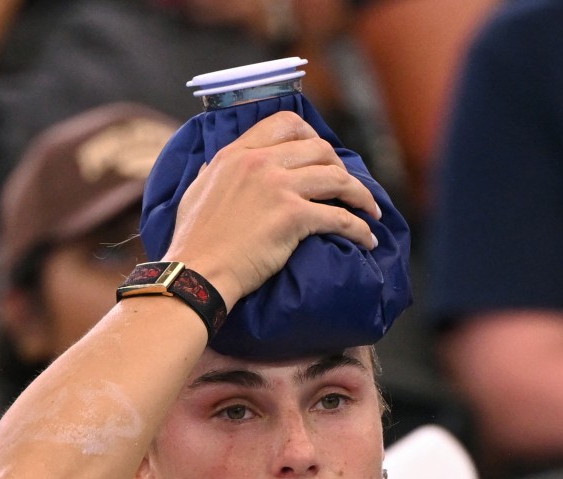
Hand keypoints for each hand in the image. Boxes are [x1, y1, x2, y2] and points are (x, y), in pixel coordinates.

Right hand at [163, 111, 379, 307]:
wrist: (197, 271)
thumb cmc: (193, 240)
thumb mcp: (196, 192)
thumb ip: (213, 173)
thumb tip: (215, 167)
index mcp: (237, 153)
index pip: (285, 123)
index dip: (311, 135)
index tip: (321, 154)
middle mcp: (260, 163)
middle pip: (318, 148)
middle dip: (339, 165)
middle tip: (346, 186)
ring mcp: (279, 188)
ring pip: (337, 178)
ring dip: (360, 195)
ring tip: (369, 210)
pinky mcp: (293, 217)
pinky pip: (340, 217)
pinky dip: (359, 229)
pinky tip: (367, 239)